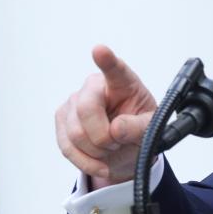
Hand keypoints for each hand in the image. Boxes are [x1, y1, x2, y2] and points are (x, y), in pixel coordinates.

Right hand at [55, 45, 156, 189]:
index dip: (106, 60)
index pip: (115, 70)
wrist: (124, 149)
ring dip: (97, 151)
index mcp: (123, 82)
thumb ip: (139, 128)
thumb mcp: (150, 130)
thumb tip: (116, 130)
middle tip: (117, 142)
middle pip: (86, 109)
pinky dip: (86, 161)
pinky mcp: (62, 119)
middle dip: (103, 137)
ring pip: (76, 133)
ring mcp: (74, 101)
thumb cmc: (138, 130)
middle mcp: (94, 86)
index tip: (100, 50)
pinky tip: (100, 163)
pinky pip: (67, 147)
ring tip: (110, 148)